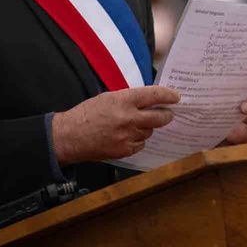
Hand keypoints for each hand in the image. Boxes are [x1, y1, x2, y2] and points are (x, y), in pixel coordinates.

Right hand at [52, 86, 179, 164]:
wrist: (69, 136)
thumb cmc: (87, 114)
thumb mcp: (108, 98)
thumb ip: (129, 99)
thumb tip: (149, 101)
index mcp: (124, 100)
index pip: (154, 96)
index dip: (168, 96)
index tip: (176, 97)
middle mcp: (128, 118)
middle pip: (159, 118)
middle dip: (166, 115)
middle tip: (168, 114)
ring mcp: (127, 136)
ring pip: (149, 132)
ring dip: (147, 128)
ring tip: (135, 125)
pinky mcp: (123, 151)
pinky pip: (140, 145)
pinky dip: (137, 140)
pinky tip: (128, 136)